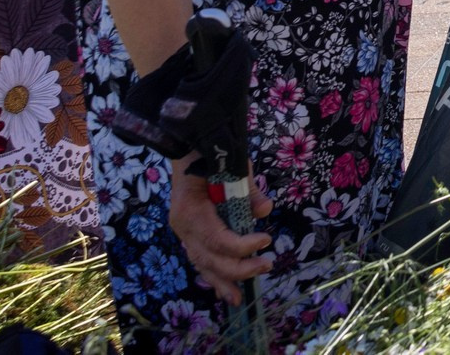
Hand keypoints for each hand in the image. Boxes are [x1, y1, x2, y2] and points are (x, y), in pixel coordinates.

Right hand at [169, 164, 273, 303]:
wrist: (191, 150)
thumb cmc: (215, 157)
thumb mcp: (234, 168)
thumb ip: (249, 191)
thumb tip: (265, 210)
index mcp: (190, 211)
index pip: (216, 238)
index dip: (242, 245)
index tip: (266, 240)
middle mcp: (182, 227)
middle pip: (208, 258)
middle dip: (237, 268)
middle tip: (267, 265)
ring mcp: (183, 233)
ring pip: (201, 264)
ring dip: (222, 281)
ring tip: (239, 299)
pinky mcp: (189, 236)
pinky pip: (200, 260)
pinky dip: (212, 276)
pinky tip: (224, 291)